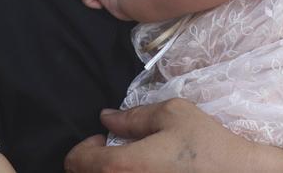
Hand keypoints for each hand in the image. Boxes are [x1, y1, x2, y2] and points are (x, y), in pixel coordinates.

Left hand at [64, 99, 282, 172]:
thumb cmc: (206, 145)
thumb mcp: (173, 115)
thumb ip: (135, 116)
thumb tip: (108, 117)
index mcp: (121, 166)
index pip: (76, 162)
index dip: (86, 147)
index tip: (104, 141)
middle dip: (96, 164)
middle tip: (118, 153)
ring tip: (138, 166)